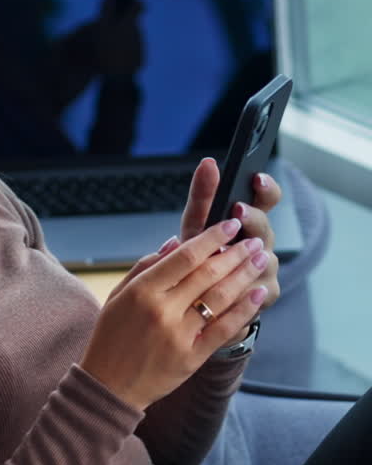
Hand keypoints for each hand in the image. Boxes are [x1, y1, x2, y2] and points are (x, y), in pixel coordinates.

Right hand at [79, 218, 268, 412]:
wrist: (108, 385)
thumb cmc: (110, 337)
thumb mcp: (117, 296)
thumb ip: (145, 266)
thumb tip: (175, 241)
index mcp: (142, 291)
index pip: (186, 256)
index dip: (212, 237)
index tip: (231, 225)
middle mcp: (161, 310)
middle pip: (208, 274)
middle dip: (236, 254)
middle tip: (254, 241)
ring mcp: (178, 335)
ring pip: (219, 298)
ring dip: (244, 275)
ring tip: (260, 260)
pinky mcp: (191, 357)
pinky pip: (223, 329)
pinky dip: (244, 310)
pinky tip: (258, 293)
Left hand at [179, 158, 281, 339]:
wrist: (199, 300)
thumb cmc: (199, 256)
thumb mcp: (197, 225)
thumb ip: (203, 197)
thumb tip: (207, 163)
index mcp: (249, 220)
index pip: (267, 197)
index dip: (266, 187)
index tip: (256, 178)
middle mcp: (262, 242)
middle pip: (265, 227)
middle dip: (252, 218)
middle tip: (238, 211)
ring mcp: (267, 269)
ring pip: (264, 259)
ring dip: (248, 256)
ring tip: (232, 251)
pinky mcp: (265, 295)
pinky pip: (259, 289)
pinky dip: (244, 287)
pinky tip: (234, 286)